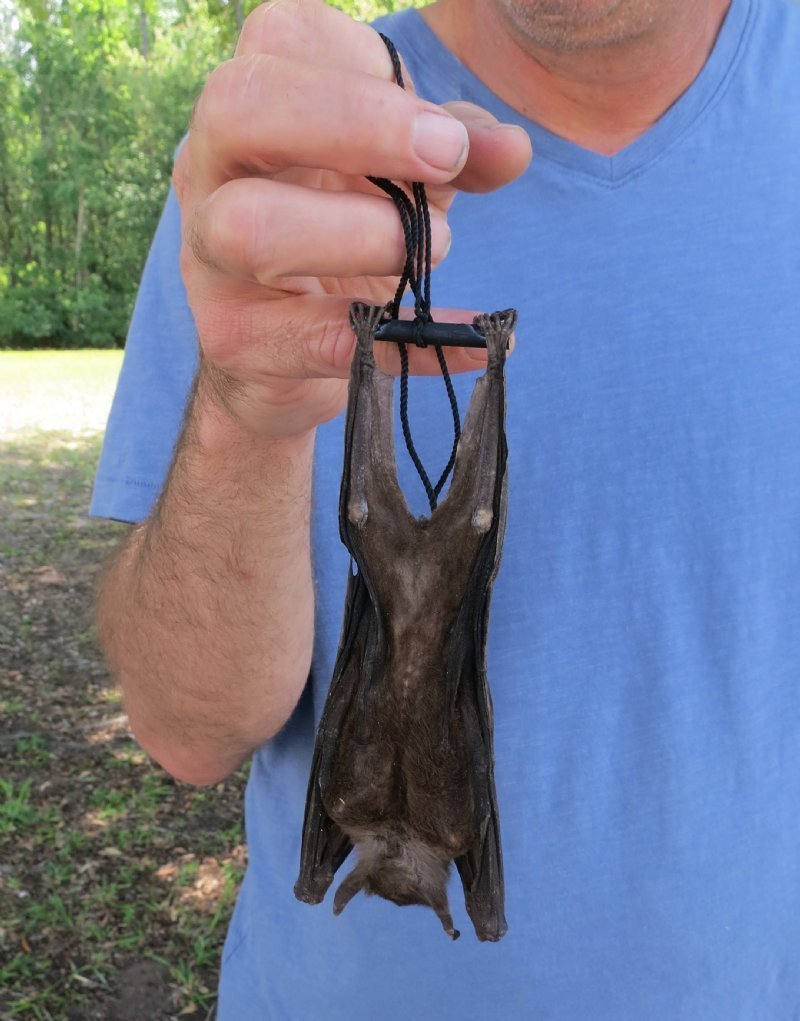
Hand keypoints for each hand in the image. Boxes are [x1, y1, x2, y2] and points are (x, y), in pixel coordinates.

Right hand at [173, 0, 531, 438]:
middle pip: (238, 107)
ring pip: (248, 228)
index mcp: (252, 109)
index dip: (370, 73)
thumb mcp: (404, 178)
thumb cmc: (341, 237)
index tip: (444, 129)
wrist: (286, 354)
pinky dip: (406, 343)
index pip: (282, 40)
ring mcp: (209, 260)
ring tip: (434, 251)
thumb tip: (511, 149)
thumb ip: (457, 151)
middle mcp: (210, 171)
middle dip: (355, 124)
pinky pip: (316, 342)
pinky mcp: (235, 341)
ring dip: (361, 235)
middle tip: (445, 161)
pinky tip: (471, 342)